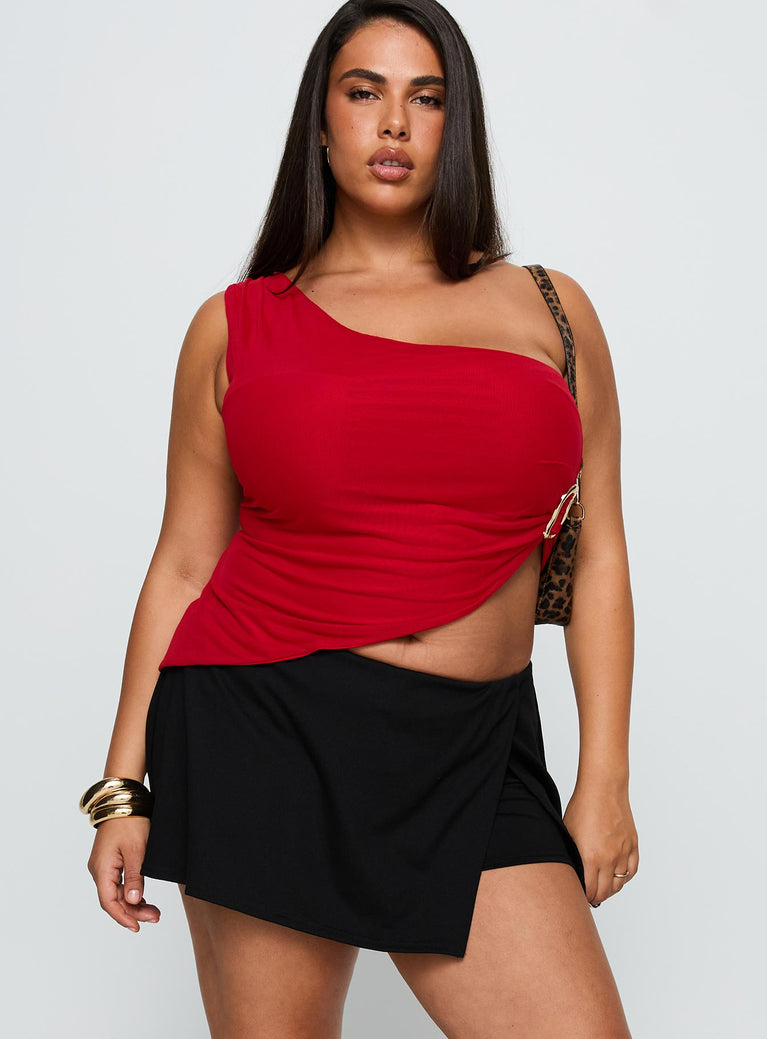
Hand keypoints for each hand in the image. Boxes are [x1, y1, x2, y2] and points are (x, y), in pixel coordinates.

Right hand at [87, 815, 160, 931]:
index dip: (123, 917)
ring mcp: (103, 865)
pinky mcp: (110, 860)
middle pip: (113, 899)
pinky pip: (118, 882)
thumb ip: (134, 877)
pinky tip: (143, 898)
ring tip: (154, 911)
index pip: (109, 902)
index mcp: (102, 868)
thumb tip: (134, 901)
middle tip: (155, 917)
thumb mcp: (137, 851)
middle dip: (133, 911)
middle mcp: (99, 869)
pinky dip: (131, 891)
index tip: (137, 927)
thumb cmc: (130, 821)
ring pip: (117, 892)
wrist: (124, 800)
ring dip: (133, 902)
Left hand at [562, 783, 638, 908]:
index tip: (580, 897)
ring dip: (610, 889)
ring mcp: (623, 852)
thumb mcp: (568, 833)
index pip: (590, 891)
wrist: (603, 789)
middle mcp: (610, 858)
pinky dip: (624, 877)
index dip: (584, 897)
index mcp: (591, 857)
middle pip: (605, 891)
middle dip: (596, 897)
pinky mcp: (633, 845)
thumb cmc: (583, 807)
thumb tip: (570, 872)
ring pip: (619, 883)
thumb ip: (572, 856)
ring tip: (602, 888)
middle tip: (590, 897)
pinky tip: (616, 877)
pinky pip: (632, 870)